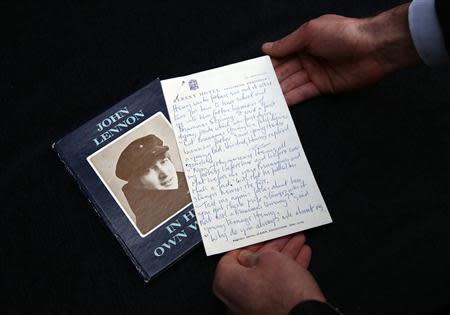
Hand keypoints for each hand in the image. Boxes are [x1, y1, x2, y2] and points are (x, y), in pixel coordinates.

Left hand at [213, 234, 324, 314]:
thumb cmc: (284, 291)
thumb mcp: (269, 258)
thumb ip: (255, 255)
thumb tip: (249, 257)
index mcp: (227, 282)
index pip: (231, 257)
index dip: (249, 244)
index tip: (260, 237)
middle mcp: (235, 297)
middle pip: (252, 266)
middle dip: (272, 249)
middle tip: (282, 238)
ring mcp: (252, 306)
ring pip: (268, 275)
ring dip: (284, 257)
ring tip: (298, 243)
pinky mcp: (269, 310)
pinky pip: (276, 287)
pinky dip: (288, 273)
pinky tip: (302, 257)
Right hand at [262, 3, 420, 104]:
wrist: (373, 48)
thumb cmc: (342, 34)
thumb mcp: (309, 33)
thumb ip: (287, 43)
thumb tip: (266, 48)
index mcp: (304, 42)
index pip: (281, 54)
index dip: (268, 63)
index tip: (253, 74)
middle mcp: (308, 57)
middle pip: (285, 71)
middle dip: (271, 80)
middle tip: (255, 91)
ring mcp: (316, 73)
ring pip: (292, 83)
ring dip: (279, 91)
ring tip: (263, 100)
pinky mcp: (324, 87)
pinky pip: (304, 93)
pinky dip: (292, 98)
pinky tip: (280, 103)